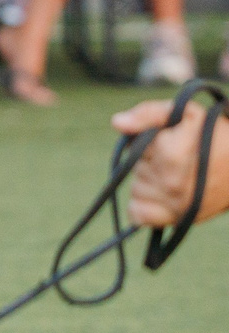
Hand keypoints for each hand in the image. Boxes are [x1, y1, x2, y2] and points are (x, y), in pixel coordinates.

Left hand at [113, 99, 228, 227]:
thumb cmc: (216, 137)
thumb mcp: (187, 114)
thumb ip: (150, 113)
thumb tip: (117, 122)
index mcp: (172, 156)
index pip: (135, 147)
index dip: (151, 141)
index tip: (174, 141)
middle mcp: (171, 184)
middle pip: (136, 168)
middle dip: (151, 162)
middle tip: (180, 160)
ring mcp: (174, 205)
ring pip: (137, 189)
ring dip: (150, 182)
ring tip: (179, 176)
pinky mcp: (175, 220)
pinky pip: (137, 214)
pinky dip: (144, 206)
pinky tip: (163, 195)